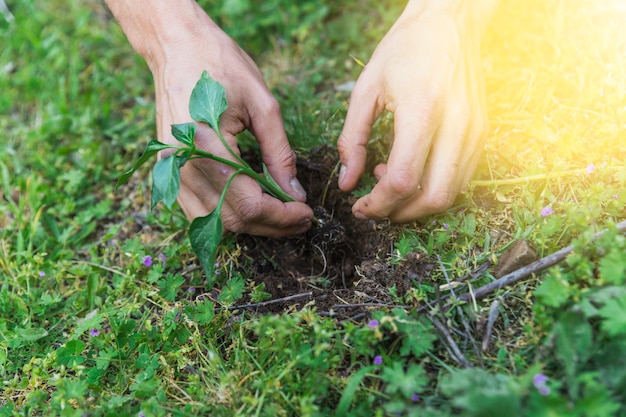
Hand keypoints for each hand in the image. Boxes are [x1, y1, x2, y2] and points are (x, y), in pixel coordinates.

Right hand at [107, 0, 312, 236]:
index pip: (250, 203)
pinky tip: (253, 207)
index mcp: (206, 146)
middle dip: (273, 225)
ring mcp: (172, 172)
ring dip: (252, 225)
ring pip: (216, 221)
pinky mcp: (168, 172)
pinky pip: (199, 211)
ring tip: (282, 216)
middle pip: (234, 219)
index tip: (307, 213)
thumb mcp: (263, 105)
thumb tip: (295, 193)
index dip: (283, 216)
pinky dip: (228, 216)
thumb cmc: (221, 66)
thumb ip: (280, 154)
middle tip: (302, 218)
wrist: (177, 48)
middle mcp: (183, 166)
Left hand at [337, 1, 493, 221]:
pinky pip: (461, 179)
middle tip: (375, 207)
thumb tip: (346, 182)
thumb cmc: (404, 50)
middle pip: (433, 197)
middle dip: (400, 213)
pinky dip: (434, 188)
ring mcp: (474, 131)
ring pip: (451, 194)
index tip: (359, 207)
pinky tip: (410, 169)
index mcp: (423, 110)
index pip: (403, 179)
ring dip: (417, 203)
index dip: (378, 204)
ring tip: (388, 181)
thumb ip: (352, 139)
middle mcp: (456, 125)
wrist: (450, 22)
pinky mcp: (482, 133)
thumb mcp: (366, 89)